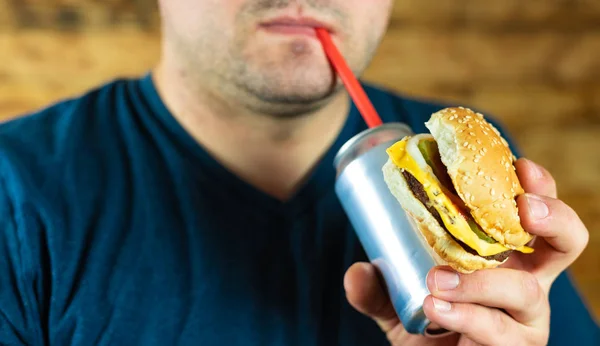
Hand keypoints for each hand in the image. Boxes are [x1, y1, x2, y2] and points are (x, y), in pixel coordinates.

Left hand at [344, 158, 588, 344]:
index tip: (517, 166)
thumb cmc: (426, 323)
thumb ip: (377, 286)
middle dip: (552, 218)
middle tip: (522, 209)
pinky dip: (468, 317)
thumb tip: (355, 271)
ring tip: (436, 280)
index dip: (538, 186)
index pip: (535, 212)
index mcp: (507, 255)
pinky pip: (500, 332)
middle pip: (565, 242)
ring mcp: (525, 319)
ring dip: (479, 281)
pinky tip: (437, 308)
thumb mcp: (397, 297)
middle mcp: (526, 282)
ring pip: (524, 291)